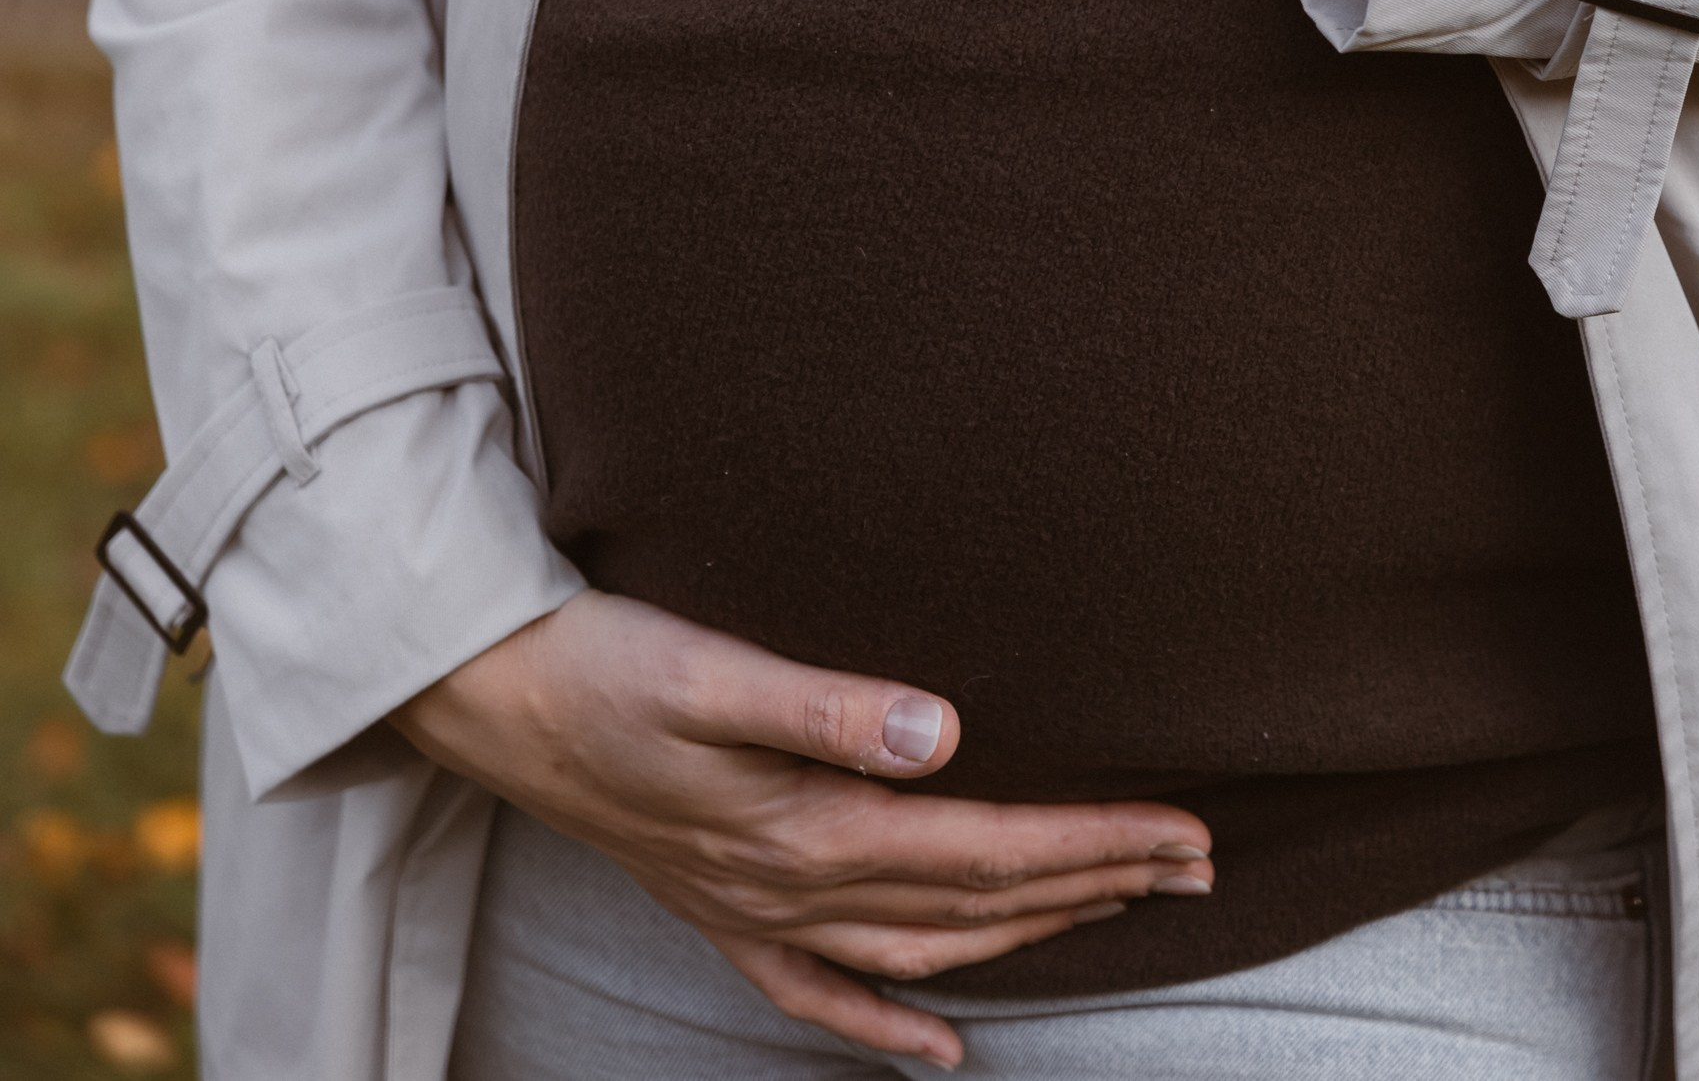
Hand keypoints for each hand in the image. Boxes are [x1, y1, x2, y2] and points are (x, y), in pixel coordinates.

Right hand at [394, 590, 1212, 1069]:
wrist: (491, 701)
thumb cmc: (603, 665)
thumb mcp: (709, 668)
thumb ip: (824, 705)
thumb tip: (940, 731)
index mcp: (806, 827)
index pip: (988, 846)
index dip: (1094, 841)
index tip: (1184, 830)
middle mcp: (792, 888)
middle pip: (977, 903)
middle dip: (1096, 883)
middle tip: (1197, 863)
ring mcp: (755, 915)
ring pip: (925, 952)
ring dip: (1030, 936)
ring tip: (1116, 911)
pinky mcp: (721, 914)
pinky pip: (823, 996)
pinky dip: (890, 1029)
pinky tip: (942, 1048)